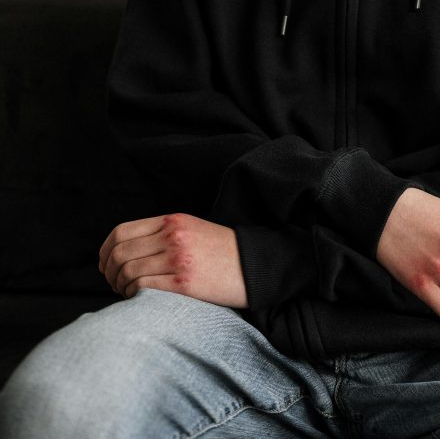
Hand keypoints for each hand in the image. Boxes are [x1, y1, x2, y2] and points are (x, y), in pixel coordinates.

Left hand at [98, 212, 247, 306]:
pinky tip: (138, 299)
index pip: (121, 232)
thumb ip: (161, 233)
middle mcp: (172, 236)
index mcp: (172, 221)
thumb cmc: (220, 251)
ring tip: (126, 293)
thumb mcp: (191, 229)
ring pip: (128, 271)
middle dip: (109, 271)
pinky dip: (133, 295)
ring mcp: (178, 259)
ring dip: (120, 286)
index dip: (105, 251)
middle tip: (113, 283)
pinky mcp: (184, 283)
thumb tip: (126, 251)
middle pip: (120, 252)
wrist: (253, 265)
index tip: (104, 265)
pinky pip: (143, 288)